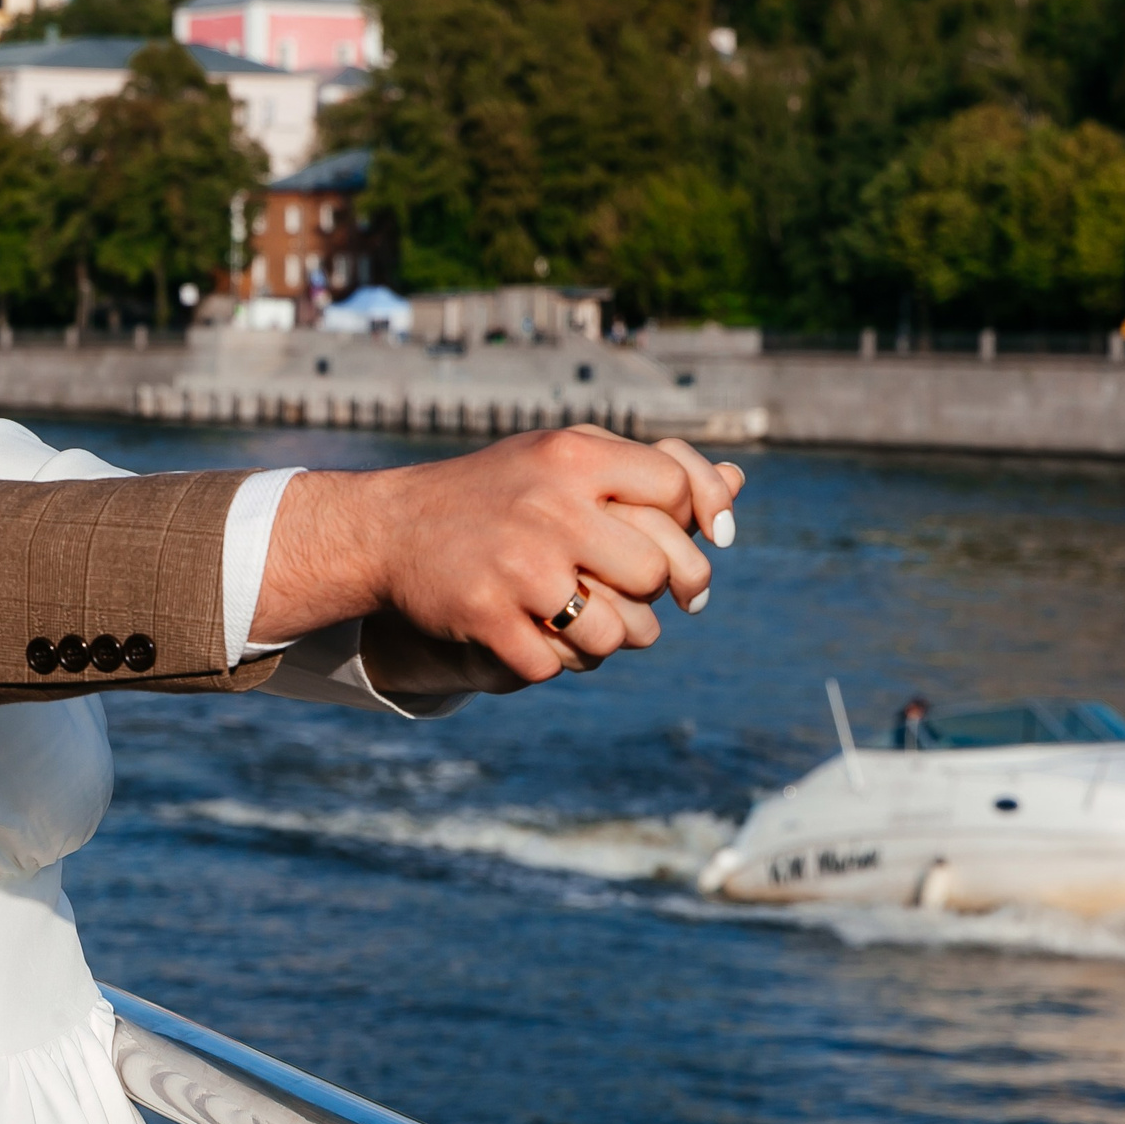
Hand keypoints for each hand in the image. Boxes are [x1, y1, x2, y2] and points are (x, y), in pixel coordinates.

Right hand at [253, 428, 743, 685]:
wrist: (388, 530)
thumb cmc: (497, 493)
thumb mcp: (564, 458)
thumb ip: (647, 469)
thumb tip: (736, 486)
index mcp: (573, 456)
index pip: (676, 490)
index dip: (691, 523)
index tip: (682, 543)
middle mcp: (549, 506)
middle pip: (656, 572)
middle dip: (650, 593)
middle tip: (627, 595)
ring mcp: (517, 565)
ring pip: (618, 634)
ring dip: (605, 640)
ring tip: (579, 622)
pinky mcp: (487, 616)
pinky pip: (557, 667)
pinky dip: (549, 662)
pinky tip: (529, 636)